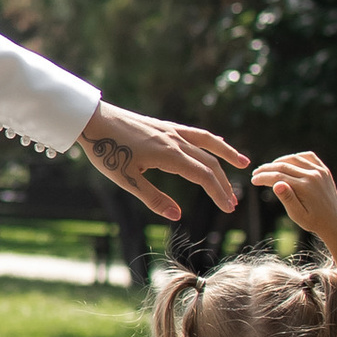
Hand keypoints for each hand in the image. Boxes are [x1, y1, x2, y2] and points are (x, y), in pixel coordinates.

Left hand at [81, 103, 245, 222]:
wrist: (93, 120)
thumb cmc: (107, 152)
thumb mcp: (127, 180)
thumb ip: (153, 198)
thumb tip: (176, 216)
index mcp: (169, 155)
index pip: (204, 176)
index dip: (218, 193)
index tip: (227, 208)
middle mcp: (175, 141)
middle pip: (209, 163)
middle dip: (223, 183)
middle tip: (232, 203)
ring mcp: (171, 131)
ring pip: (207, 144)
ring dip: (226, 155)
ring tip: (243, 163)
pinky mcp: (164, 126)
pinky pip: (195, 133)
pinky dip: (210, 141)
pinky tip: (216, 143)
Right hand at [251, 148, 336, 240]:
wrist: (334, 221)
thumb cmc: (313, 221)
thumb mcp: (298, 215)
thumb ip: (287, 199)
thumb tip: (276, 184)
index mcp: (305, 187)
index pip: (278, 176)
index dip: (263, 177)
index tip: (253, 180)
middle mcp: (313, 176)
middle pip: (283, 166)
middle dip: (267, 169)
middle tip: (256, 173)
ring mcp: (319, 171)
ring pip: (294, 159)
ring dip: (279, 161)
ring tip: (268, 168)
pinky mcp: (323, 170)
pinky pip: (307, 157)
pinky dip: (295, 157)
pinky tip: (287, 162)